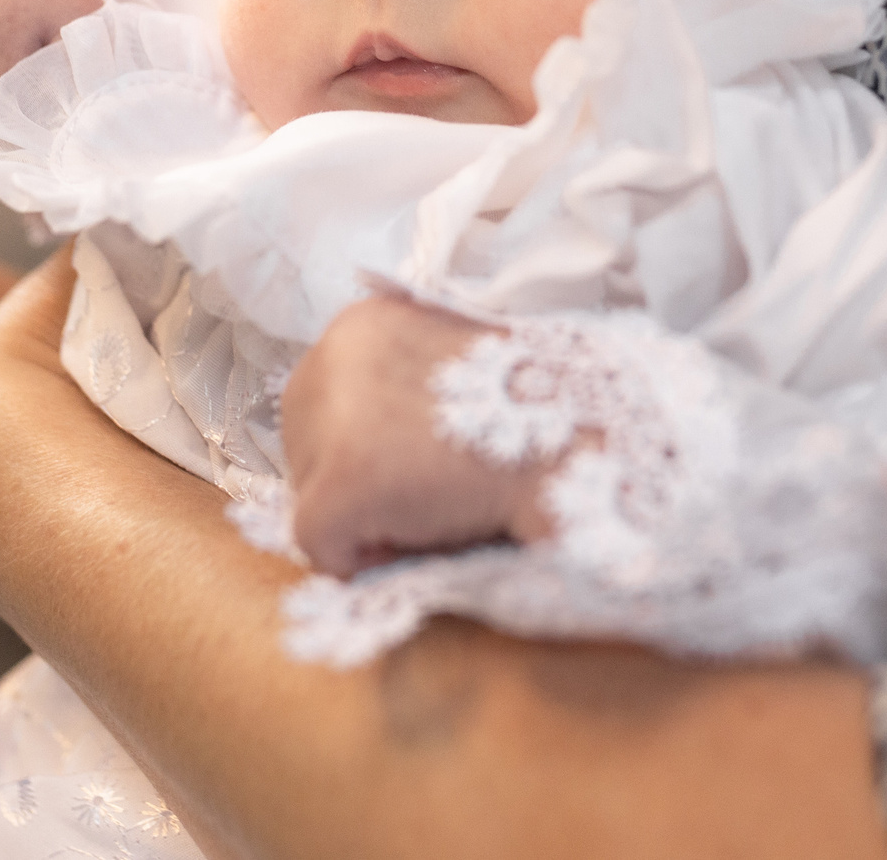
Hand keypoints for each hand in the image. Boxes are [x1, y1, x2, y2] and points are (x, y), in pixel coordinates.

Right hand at [0, 0, 101, 142]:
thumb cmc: (59, 28)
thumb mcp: (96, 42)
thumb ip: (102, 84)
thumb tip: (84, 156)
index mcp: (65, 11)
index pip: (63, 90)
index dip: (59, 126)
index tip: (64, 137)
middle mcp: (6, 7)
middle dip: (4, 134)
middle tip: (15, 128)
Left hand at [281, 297, 560, 577]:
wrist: (581, 440)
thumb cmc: (533, 411)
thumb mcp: (448, 369)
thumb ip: (398, 388)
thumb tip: (367, 444)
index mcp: (360, 324)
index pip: (322, 403)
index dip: (367, 447)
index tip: (421, 462)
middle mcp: (330, 355)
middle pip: (305, 446)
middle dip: (356, 481)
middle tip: (430, 491)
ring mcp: (331, 419)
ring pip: (310, 498)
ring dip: (365, 518)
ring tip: (436, 508)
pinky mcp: (341, 484)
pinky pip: (323, 547)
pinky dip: (366, 560)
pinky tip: (427, 536)